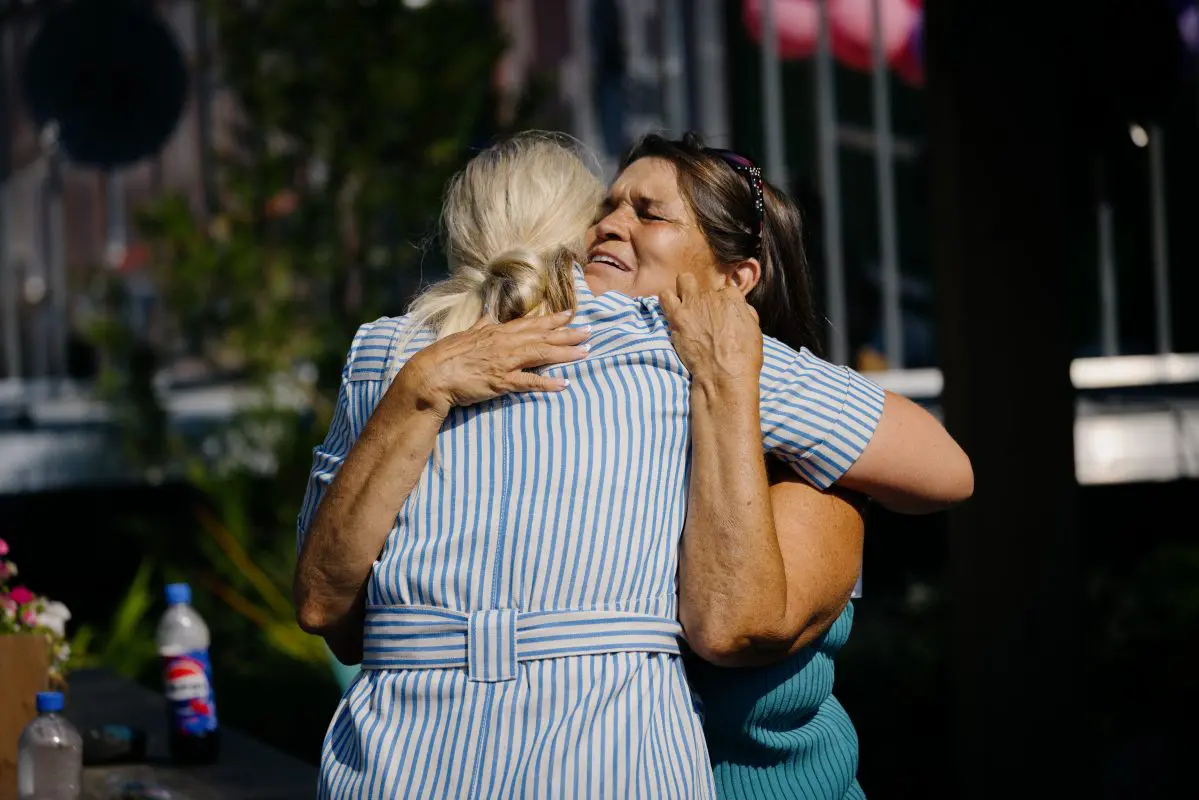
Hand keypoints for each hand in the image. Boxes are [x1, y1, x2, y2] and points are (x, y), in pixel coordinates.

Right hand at [395, 310, 589, 416]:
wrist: (431, 375)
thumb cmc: (445, 356)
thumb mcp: (465, 335)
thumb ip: (481, 326)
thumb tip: (488, 316)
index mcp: (496, 332)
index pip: (530, 323)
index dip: (552, 320)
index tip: (570, 315)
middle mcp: (504, 344)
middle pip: (542, 337)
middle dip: (568, 334)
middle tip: (590, 332)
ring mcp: (504, 362)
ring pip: (541, 355)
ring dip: (565, 354)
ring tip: (586, 352)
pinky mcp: (501, 382)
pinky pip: (529, 382)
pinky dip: (547, 383)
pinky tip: (564, 383)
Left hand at [659, 273, 762, 393]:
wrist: (724, 375)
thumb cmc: (744, 358)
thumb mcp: (755, 332)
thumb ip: (745, 313)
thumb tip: (739, 307)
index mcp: (732, 298)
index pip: (726, 291)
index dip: (723, 306)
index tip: (721, 319)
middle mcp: (712, 296)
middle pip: (705, 288)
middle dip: (704, 298)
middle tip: (703, 314)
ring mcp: (693, 304)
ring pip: (684, 280)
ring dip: (684, 292)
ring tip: (685, 308)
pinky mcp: (677, 316)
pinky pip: (665, 296)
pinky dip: (667, 301)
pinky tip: (672, 313)